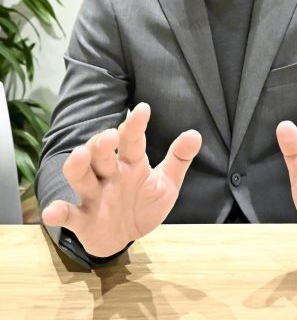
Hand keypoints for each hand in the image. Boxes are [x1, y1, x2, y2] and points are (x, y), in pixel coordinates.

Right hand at [42, 103, 201, 256]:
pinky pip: (69, 215)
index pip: (132, 141)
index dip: (135, 125)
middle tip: (109, 136)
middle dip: (102, 144)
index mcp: (131, 163)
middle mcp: (109, 175)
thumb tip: (195, 134)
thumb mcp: (166, 184)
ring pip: (81, 177)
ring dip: (79, 166)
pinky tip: (52, 212)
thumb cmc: (143, 203)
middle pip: (100, 154)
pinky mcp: (83, 221)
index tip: (143, 109)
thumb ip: (178, 159)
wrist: (124, 237)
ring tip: (80, 156)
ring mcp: (94, 196)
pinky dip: (58, 212)